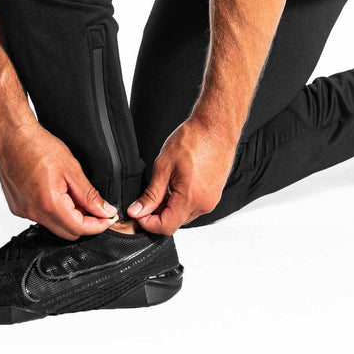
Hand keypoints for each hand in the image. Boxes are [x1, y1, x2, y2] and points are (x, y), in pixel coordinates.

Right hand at [0, 119, 117, 239]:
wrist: (11, 137)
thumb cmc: (37, 146)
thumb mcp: (72, 169)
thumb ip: (89, 195)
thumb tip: (105, 210)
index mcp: (49, 204)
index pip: (80, 228)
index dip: (98, 225)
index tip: (108, 218)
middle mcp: (33, 213)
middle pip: (67, 232)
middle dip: (85, 222)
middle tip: (95, 205)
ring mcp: (23, 211)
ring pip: (53, 225)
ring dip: (68, 216)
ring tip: (72, 193)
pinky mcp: (17, 207)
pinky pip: (41, 217)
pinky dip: (53, 210)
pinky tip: (56, 191)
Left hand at [127, 117, 237, 233]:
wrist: (216, 127)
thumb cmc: (193, 140)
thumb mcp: (164, 165)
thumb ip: (151, 193)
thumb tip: (137, 211)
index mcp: (191, 198)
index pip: (165, 226)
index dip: (147, 223)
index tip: (137, 212)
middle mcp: (204, 204)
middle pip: (175, 222)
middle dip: (157, 214)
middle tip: (146, 196)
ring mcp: (211, 200)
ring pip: (184, 215)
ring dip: (169, 207)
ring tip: (163, 185)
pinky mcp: (214, 194)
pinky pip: (194, 206)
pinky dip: (181, 201)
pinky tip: (175, 184)